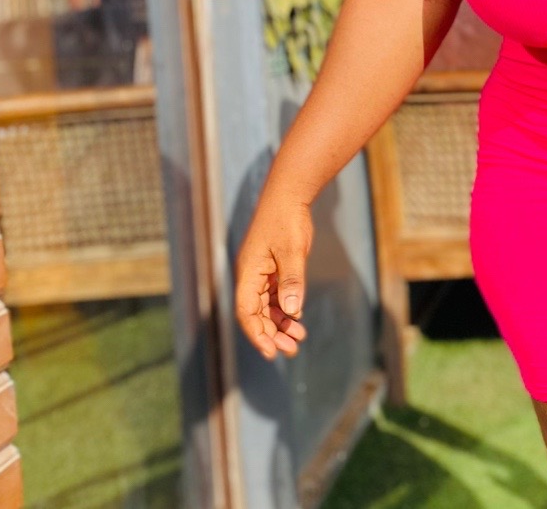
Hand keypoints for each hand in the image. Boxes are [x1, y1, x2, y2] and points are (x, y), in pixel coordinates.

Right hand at [234, 193, 312, 358]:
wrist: (289, 194)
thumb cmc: (287, 220)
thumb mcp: (293, 250)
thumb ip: (292, 280)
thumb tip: (293, 310)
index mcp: (248, 273)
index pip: (247, 312)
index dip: (257, 334)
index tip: (271, 352)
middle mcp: (251, 276)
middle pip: (257, 314)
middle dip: (272, 334)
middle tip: (291, 350)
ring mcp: (261, 273)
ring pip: (267, 306)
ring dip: (280, 323)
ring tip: (298, 338)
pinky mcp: (273, 268)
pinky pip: (276, 295)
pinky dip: (286, 308)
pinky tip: (298, 318)